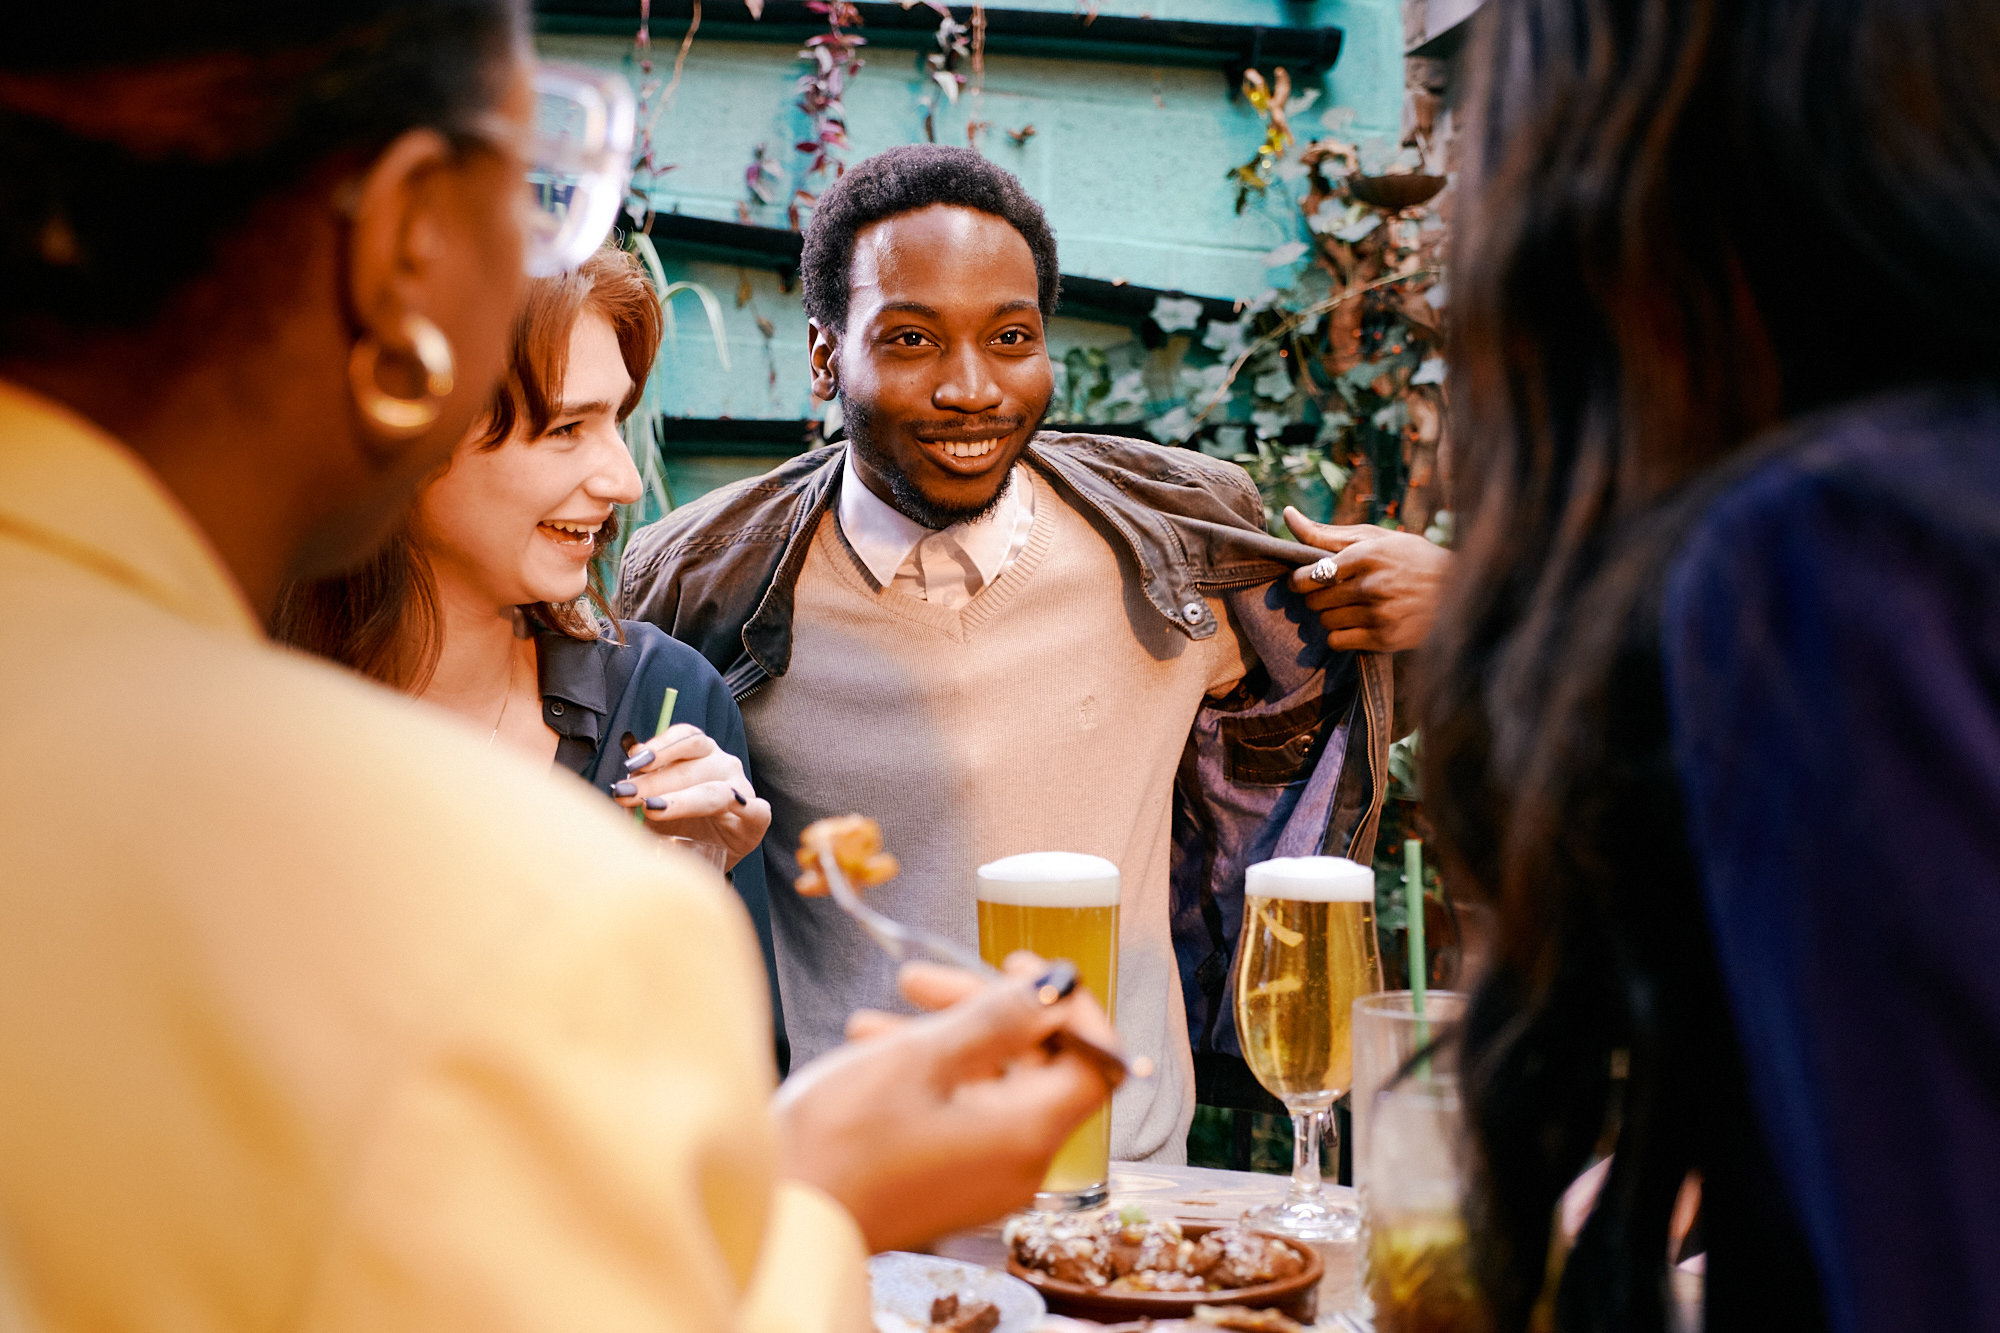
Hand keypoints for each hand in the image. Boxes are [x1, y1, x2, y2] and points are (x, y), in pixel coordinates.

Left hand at [612, 723, 771, 868]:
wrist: (704, 859)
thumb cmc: (678, 825)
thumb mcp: (652, 802)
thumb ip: (639, 785)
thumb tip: (624, 766)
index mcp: (699, 753)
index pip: (684, 736)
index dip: (660, 745)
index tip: (633, 761)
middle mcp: (722, 764)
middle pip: (692, 762)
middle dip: (654, 778)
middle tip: (625, 794)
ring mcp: (742, 789)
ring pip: (714, 787)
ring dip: (680, 798)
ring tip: (651, 808)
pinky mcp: (758, 818)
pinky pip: (754, 809)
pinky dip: (740, 806)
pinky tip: (727, 808)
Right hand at [774, 953, 1119, 1251]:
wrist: (780, 1221)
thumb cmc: (842, 1143)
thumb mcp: (920, 1058)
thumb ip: (995, 1018)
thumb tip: (1054, 988)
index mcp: (1028, 1134)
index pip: (1095, 1062)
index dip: (1067, 1009)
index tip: (1017, 969)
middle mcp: (1019, 1164)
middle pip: (1037, 1068)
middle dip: (985, 1011)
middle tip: (923, 980)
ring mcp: (982, 1179)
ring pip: (989, 1087)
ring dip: (946, 1039)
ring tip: (882, 1012)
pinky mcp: (946, 1184)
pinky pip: (960, 1116)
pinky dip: (930, 1077)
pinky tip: (872, 1048)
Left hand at [1283, 506, 1452, 653]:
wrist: (1458, 590)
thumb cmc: (1410, 558)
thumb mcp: (1374, 537)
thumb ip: (1326, 531)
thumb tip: (1287, 515)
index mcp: (1366, 555)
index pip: (1310, 574)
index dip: (1300, 578)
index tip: (1305, 578)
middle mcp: (1371, 585)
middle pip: (1314, 600)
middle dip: (1316, 596)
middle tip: (1331, 592)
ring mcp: (1378, 613)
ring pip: (1324, 621)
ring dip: (1330, 615)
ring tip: (1350, 606)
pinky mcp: (1384, 638)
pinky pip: (1337, 641)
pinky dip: (1340, 635)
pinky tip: (1356, 623)